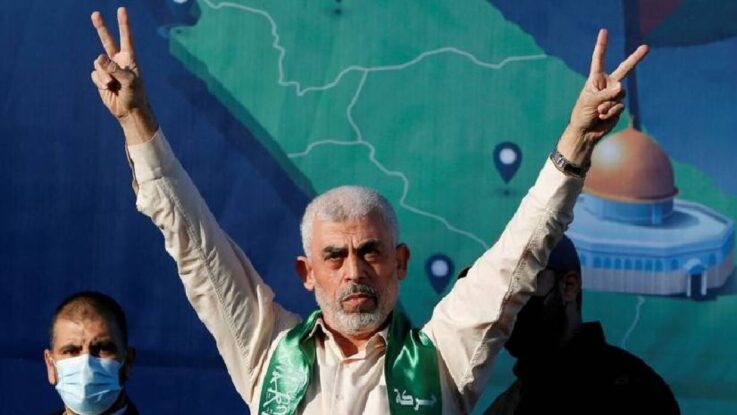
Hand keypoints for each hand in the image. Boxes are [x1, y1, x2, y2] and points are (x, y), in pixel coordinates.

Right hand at [90, 7, 156, 142]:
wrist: (129, 111)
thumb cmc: (135, 95)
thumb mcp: (129, 81)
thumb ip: (115, 69)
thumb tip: (99, 59)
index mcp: (130, 58)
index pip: (126, 37)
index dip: (123, 24)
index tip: (122, 10)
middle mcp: (118, 61)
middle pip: (107, 41)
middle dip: (101, 28)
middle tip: (95, 14)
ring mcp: (108, 69)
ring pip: (98, 64)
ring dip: (104, 75)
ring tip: (113, 85)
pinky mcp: (101, 78)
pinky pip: (94, 74)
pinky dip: (99, 82)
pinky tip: (108, 88)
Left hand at [559, 29, 647, 164]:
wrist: (585, 132)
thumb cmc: (582, 114)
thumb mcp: (590, 102)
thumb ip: (605, 94)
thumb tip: (621, 88)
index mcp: (595, 79)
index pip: (599, 59)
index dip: (602, 45)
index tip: (604, 31)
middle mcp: (607, 84)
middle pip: (625, 69)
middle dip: (636, 58)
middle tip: (647, 47)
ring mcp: (614, 95)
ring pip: (621, 94)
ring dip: (609, 105)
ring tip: (598, 112)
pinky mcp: (619, 105)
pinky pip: (620, 106)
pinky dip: (611, 112)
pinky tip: (602, 117)